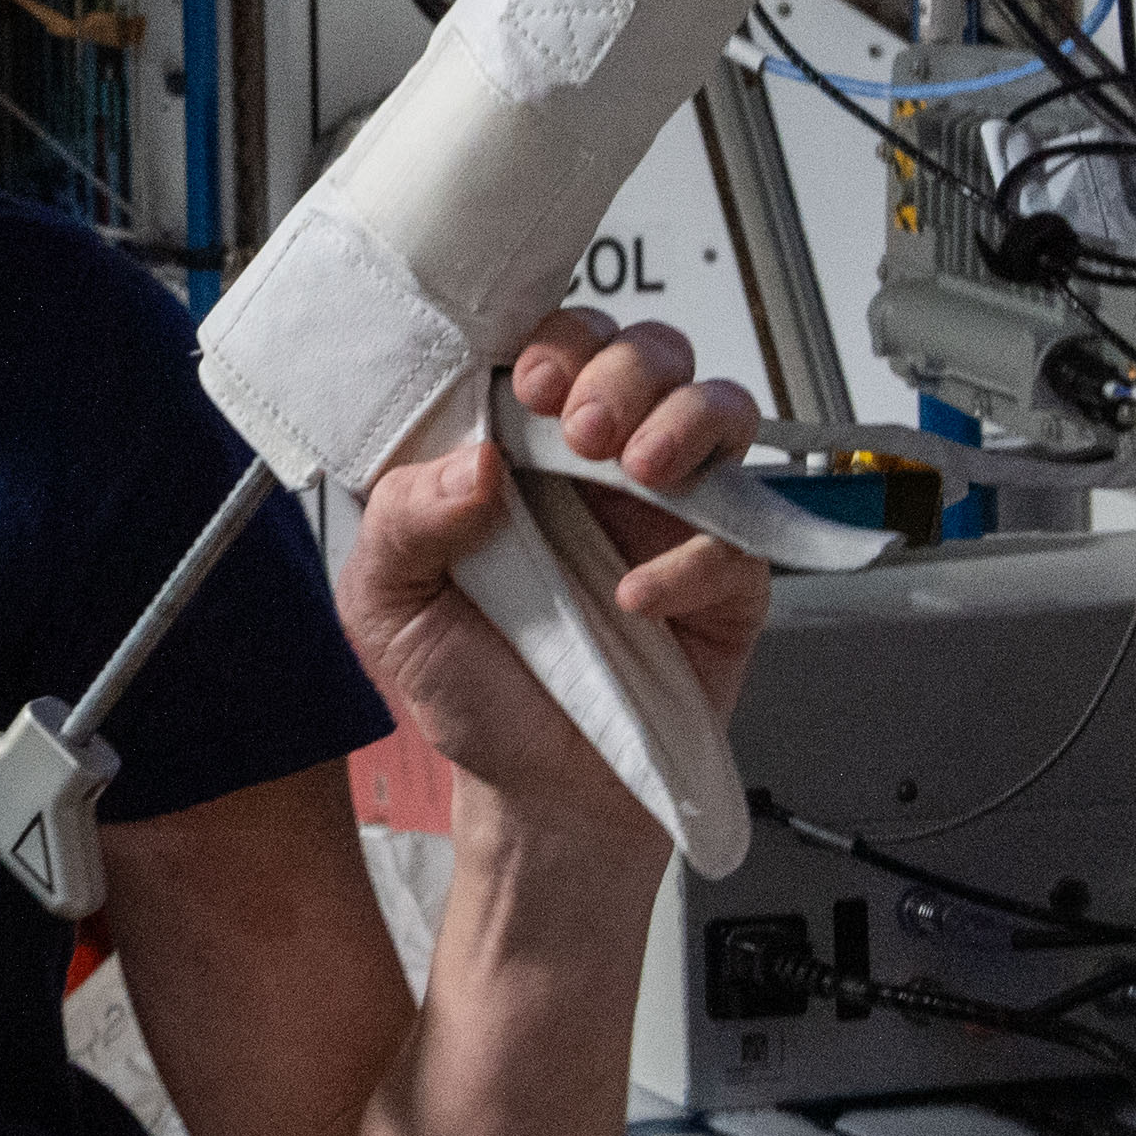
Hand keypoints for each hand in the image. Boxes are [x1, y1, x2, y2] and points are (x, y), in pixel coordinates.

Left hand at [335, 315, 773, 825]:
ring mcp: (670, 514)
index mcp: (517, 448)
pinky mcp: (726, 575)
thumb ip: (402, 520)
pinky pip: (746, 530)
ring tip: (637, 469)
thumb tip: (471, 461)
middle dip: (623, 368)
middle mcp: (599, 466)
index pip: (551, 345)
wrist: (540, 793)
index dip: (554, 342)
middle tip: (584, 428)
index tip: (532, 383)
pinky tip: (641, 597)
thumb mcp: (390, 603)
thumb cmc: (468, 686)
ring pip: (718, 408)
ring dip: (683, 418)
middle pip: (647, 352)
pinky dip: (699, 554)